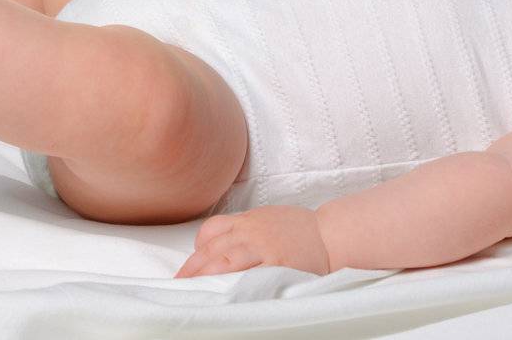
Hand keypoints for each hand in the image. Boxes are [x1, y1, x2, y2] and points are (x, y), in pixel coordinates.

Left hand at [174, 205, 331, 277]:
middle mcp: (253, 232)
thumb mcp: (268, 218)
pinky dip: (234, 283)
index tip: (190, 264)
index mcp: (249, 220)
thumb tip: (223, 245)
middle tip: (180, 284)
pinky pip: (250, 275)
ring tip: (192, 290)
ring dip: (205, 276)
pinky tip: (223, 292)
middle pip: (214, 248)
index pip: (213, 229)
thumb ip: (246, 229)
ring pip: (225, 261)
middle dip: (193, 268)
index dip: (197, 247)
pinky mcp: (277, 264)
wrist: (331, 234)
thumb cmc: (301, 229)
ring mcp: (264, 248)